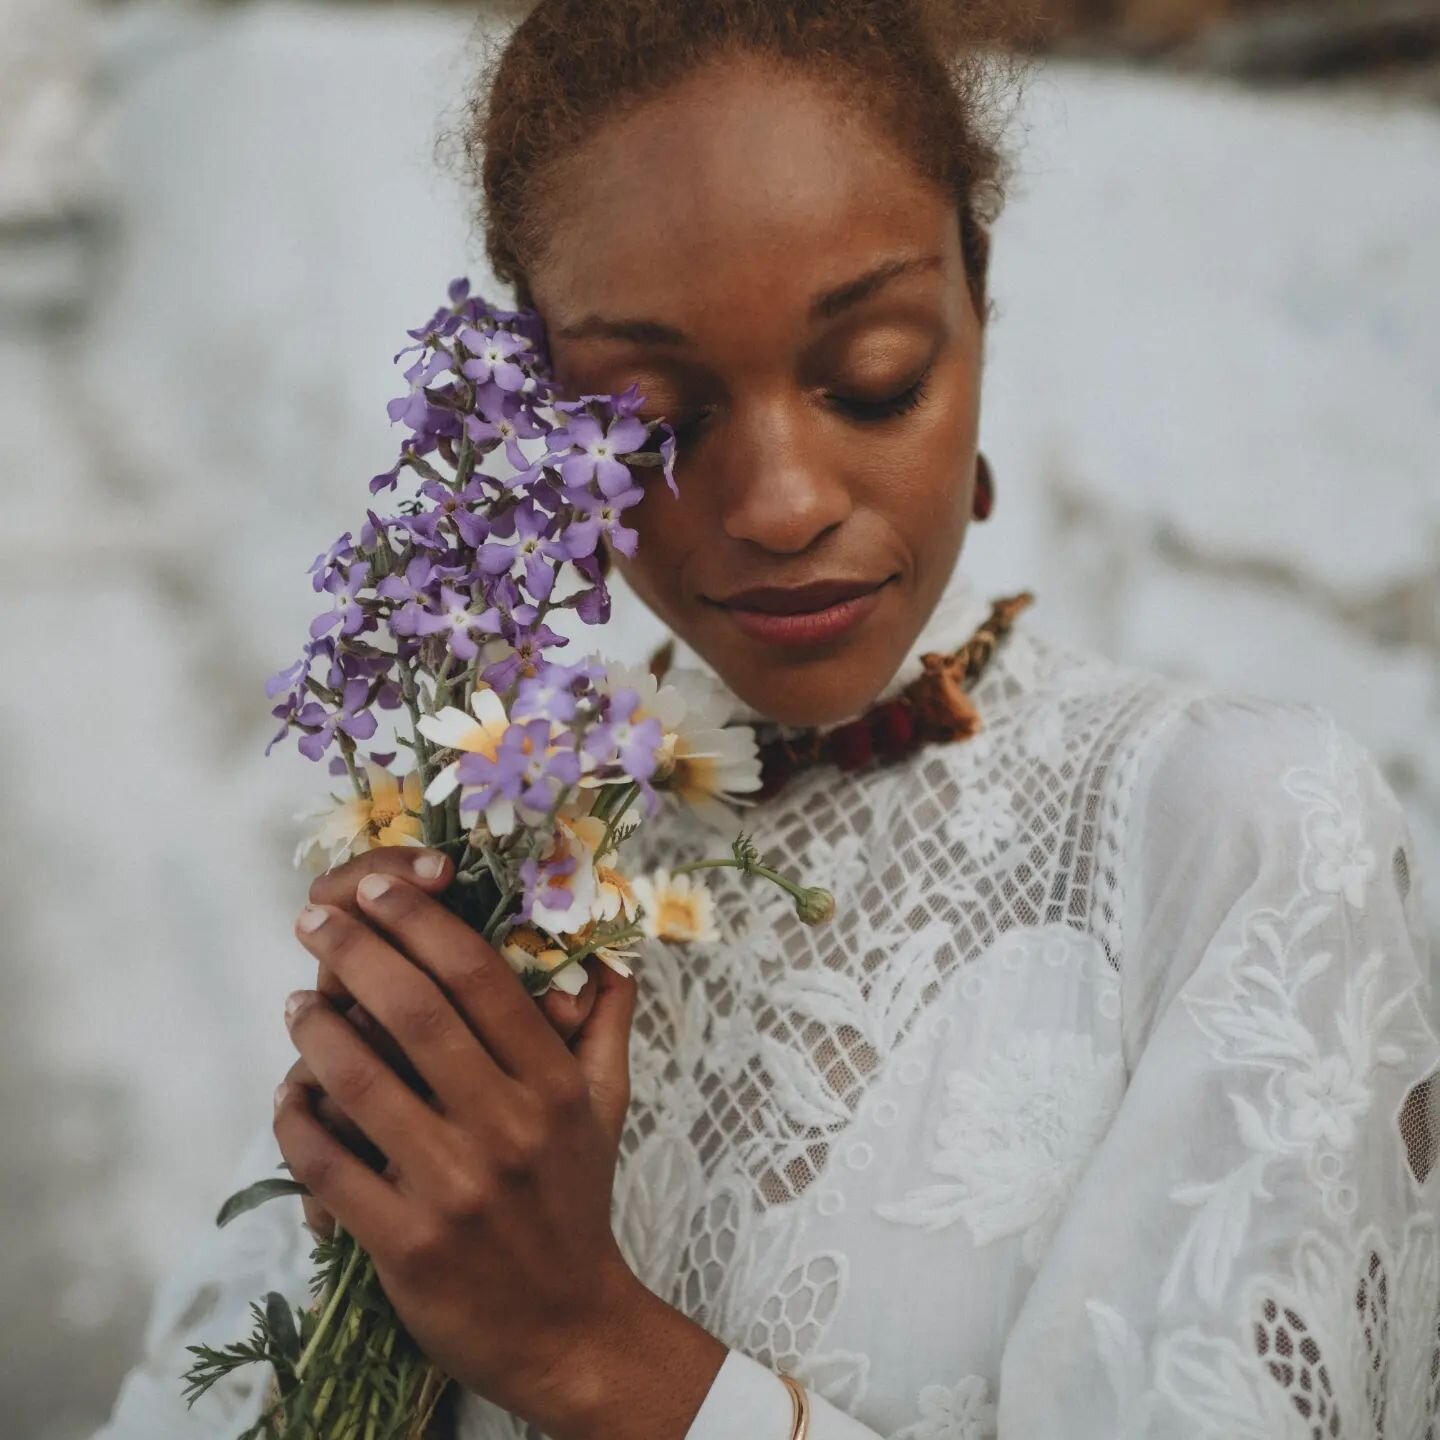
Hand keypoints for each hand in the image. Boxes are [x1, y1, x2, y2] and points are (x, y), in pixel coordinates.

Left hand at [272, 869, 699, 1438]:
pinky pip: (328, 1163)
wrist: (568, 1329)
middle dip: (355, 951)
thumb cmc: (577, 1203)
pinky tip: (289, 1092)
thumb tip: (610, 951)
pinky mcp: (404, 1243)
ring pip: (361, 1080)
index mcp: (554, 1083)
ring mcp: (454, 1186)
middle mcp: (508, 1125)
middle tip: (314, 920)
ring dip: (316, 1029)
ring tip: (298, 1002)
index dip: (422, 923)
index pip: (480, 979)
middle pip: (415, 1012)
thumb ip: (606, 1024)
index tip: (378, 890)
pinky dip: (296, 1120)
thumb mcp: (608, 1109)